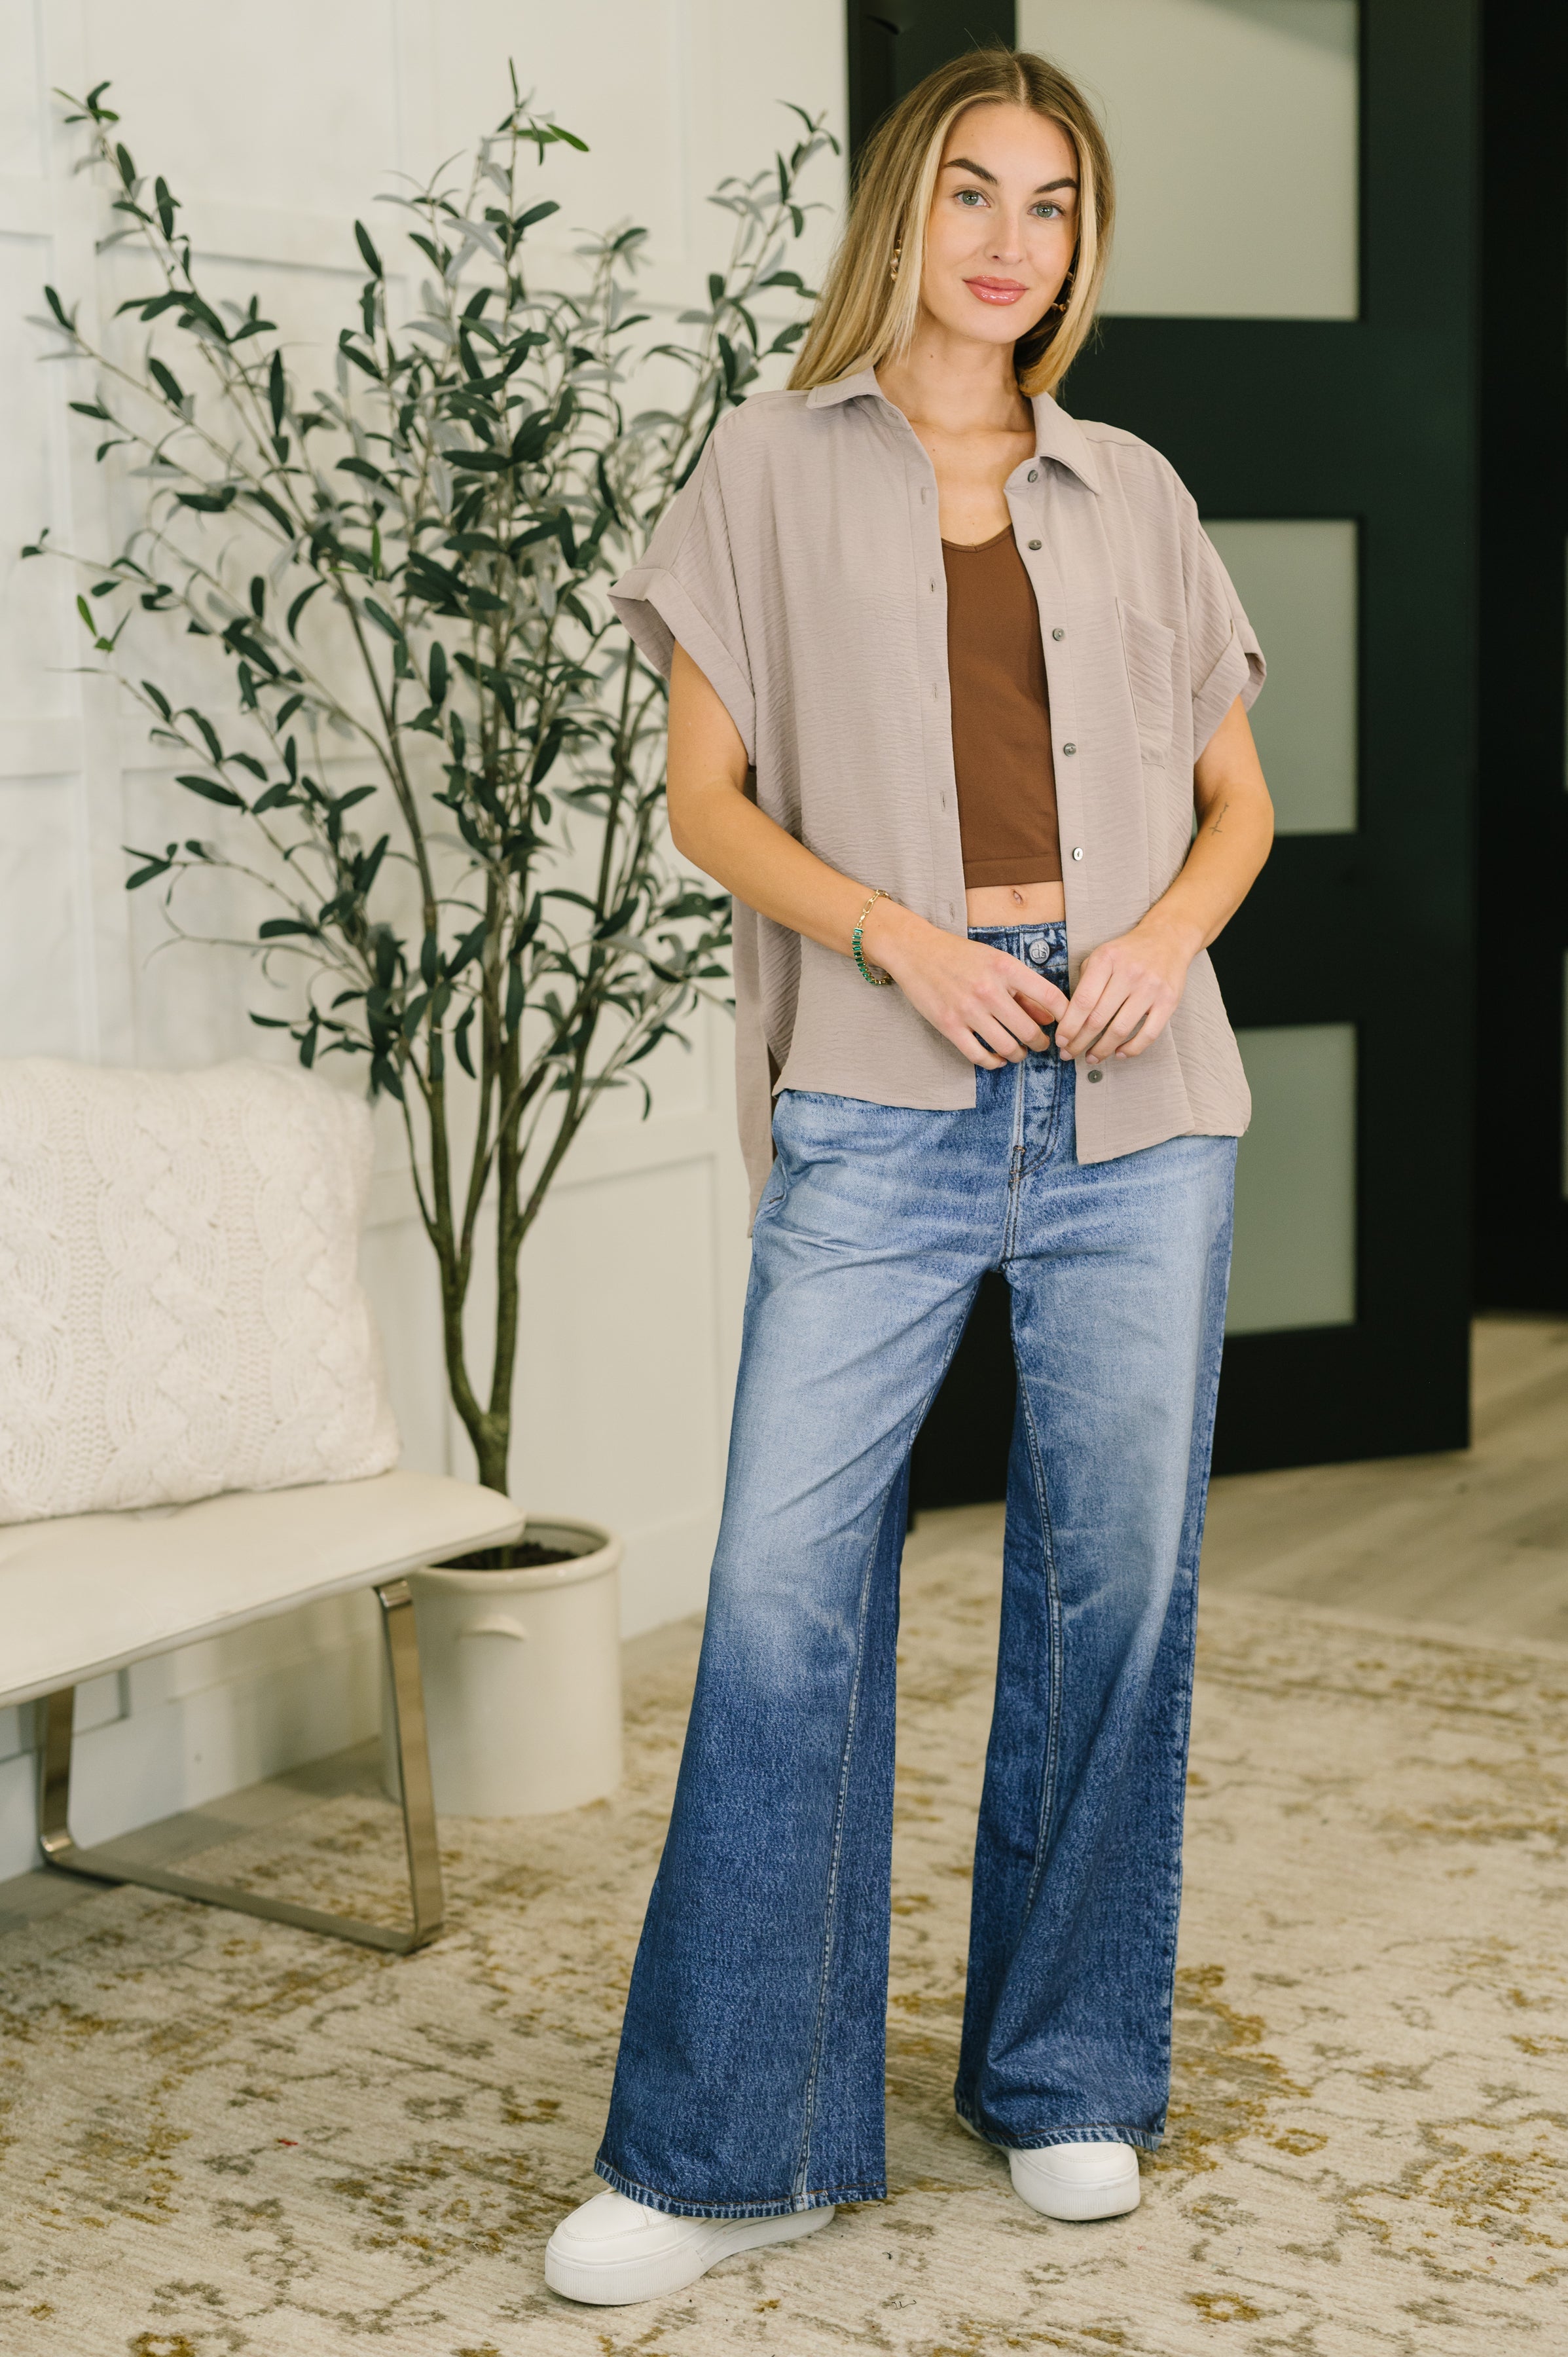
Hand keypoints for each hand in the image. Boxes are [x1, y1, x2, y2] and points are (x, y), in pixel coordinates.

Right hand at [860, 901, 1066, 1068]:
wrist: (916, 951)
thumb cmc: (960, 955)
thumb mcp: (997, 962)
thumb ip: (1024, 989)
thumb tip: (1050, 1018)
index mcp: (1006, 968)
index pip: (1050, 997)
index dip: (1066, 1017)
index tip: (1066, 1026)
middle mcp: (989, 989)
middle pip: (1029, 1030)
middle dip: (1040, 1043)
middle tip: (1041, 1045)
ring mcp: (967, 1009)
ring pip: (1006, 1046)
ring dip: (1018, 1055)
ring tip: (1019, 1052)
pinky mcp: (949, 1025)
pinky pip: (978, 1055)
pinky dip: (993, 1062)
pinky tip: (997, 1059)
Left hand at [1054, 914, 1201, 1064]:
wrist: (1168, 939)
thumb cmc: (1127, 953)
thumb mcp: (1101, 955)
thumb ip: (1085, 982)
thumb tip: (1068, 1018)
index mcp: (1106, 959)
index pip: (1083, 1001)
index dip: (1069, 1026)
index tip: (1061, 1041)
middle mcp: (1129, 973)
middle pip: (1098, 1019)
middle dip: (1079, 1042)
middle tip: (1069, 1054)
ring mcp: (1151, 988)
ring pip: (1121, 1030)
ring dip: (1102, 1050)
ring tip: (1091, 1057)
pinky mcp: (1169, 1001)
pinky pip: (1148, 1034)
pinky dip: (1131, 1049)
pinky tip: (1119, 1053)